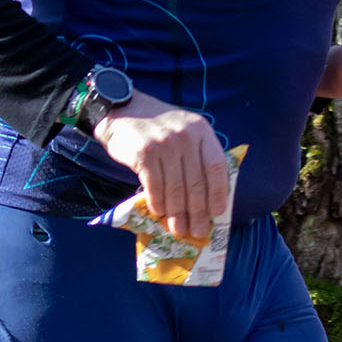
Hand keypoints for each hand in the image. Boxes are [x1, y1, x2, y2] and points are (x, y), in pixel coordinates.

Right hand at [92, 92, 232, 242]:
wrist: (122, 110)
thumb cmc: (157, 127)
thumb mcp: (184, 130)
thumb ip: (197, 154)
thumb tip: (208, 198)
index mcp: (201, 130)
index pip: (216, 166)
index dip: (219, 193)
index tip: (218, 213)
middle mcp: (185, 136)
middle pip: (196, 182)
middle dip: (198, 212)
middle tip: (198, 231)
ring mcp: (164, 144)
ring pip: (176, 188)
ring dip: (177, 213)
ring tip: (178, 229)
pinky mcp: (144, 153)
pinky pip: (154, 186)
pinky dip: (158, 203)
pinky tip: (159, 212)